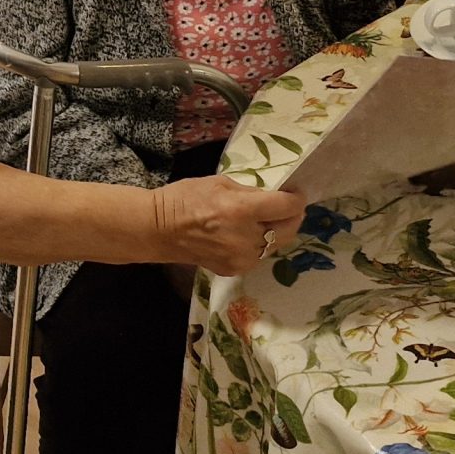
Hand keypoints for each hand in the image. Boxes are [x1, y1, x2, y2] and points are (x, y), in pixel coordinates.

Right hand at [152, 177, 307, 276]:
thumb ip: (249, 192)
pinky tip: (245, 235)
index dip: (296, 198)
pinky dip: (258, 244)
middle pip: (289, 229)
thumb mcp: (219, 183)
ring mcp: (242, 258)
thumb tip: (270, 198)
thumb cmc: (185, 198)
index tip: (294, 193)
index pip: (287, 207)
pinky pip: (258, 255)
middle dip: (292, 216)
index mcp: (242, 210)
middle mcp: (247, 238)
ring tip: (264, 221)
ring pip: (275, 245)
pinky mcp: (234, 269)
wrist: (158, 229)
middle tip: (287, 207)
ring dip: (276, 232)